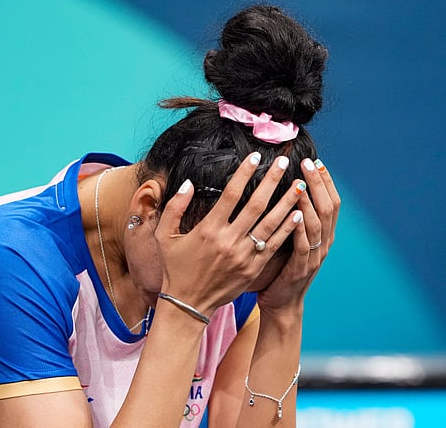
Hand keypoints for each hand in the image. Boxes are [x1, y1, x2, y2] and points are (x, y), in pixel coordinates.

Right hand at [154, 153, 309, 316]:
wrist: (188, 304)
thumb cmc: (174, 267)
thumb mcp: (164, 236)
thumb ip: (174, 207)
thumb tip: (188, 184)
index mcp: (208, 230)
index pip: (230, 194)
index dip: (244, 173)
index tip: (256, 157)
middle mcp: (228, 241)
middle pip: (256, 205)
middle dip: (272, 181)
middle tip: (285, 162)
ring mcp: (244, 256)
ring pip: (271, 224)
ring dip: (286, 202)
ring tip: (298, 184)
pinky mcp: (253, 268)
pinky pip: (274, 245)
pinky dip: (287, 229)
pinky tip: (297, 214)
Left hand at [258, 158, 340, 315]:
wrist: (280, 303)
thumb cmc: (280, 268)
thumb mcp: (289, 239)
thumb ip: (290, 216)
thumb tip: (282, 187)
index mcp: (322, 235)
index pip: (330, 202)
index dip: (325, 181)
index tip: (315, 160)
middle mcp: (323, 243)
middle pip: (328, 208)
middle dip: (319, 183)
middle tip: (308, 163)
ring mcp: (313, 257)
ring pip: (317, 224)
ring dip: (309, 201)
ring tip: (300, 182)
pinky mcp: (300, 269)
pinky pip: (302, 246)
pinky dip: (299, 228)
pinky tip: (293, 214)